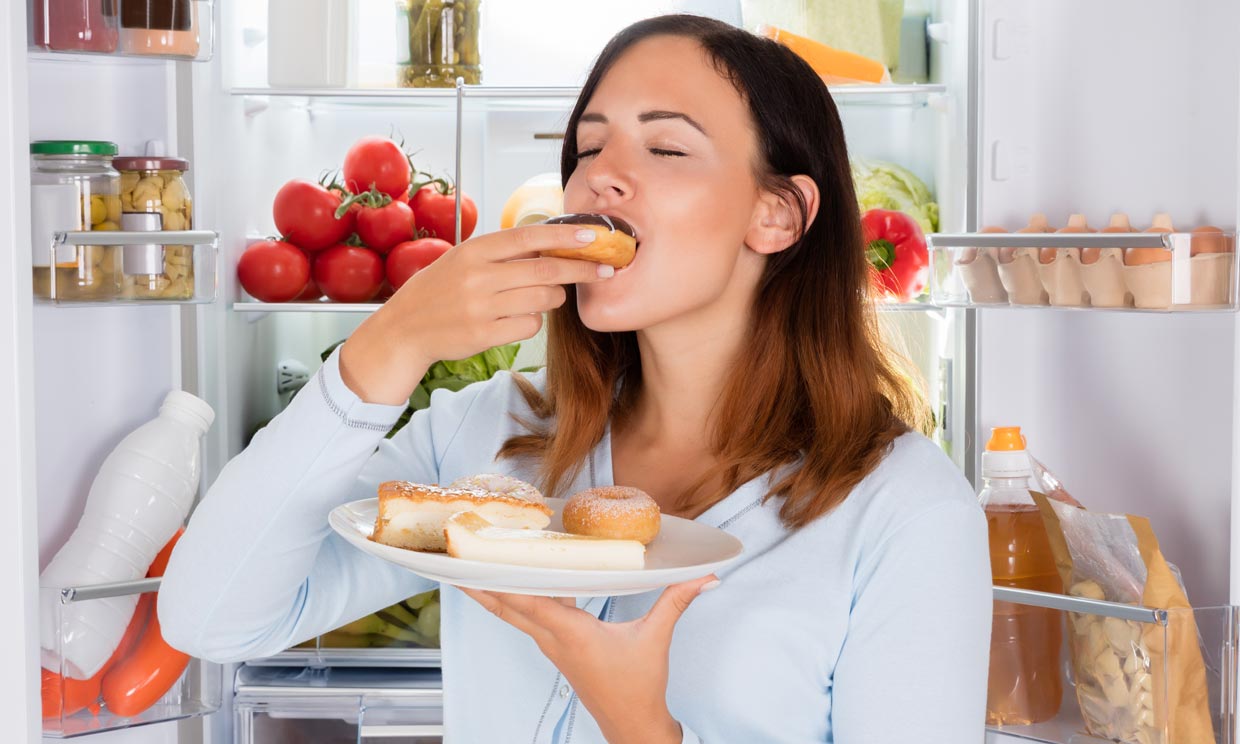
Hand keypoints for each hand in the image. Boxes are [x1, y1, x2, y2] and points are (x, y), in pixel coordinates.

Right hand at [339, 224, 611, 403]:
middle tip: (605, 269)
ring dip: (553, 298)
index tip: (594, 236)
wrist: (405, 329)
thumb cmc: (440, 290)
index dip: (566, 236)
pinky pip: (530, 325)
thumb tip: (554, 241)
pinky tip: (516, 318)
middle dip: (582, 269)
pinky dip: (532, 321)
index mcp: (475, 250)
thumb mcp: (464, 259)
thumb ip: (503, 251)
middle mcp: (478, 276)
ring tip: (543, 296)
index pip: (529, 237)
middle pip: (546, 270)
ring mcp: (481, 306)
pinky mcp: (484, 334)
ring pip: (542, 300)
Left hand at [459, 574, 719, 743]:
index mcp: (571, 633)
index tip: (477, 561)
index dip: (500, 579)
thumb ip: (675, 600)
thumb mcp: (656, 639)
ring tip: (474, 571)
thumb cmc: (639, 689)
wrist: (633, 727)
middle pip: (508, 607)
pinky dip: (519, 600)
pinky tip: (520, 586)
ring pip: (515, 614)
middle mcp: (554, 639)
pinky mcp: (559, 651)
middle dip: (480, 585)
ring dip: (494, 592)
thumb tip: (703, 575)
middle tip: (455, 562)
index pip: (528, 600)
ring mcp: (553, 647)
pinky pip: (530, 620)